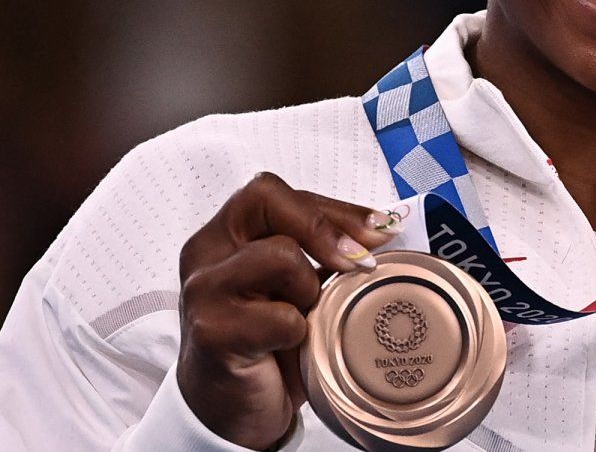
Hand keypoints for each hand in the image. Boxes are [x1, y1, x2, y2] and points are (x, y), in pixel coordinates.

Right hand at [176, 172, 401, 449]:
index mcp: (225, 233)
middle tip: (362, 262)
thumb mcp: (296, 285)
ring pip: (280, 255)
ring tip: (303, 316)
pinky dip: (299, 331)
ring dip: (309, 288)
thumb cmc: (269, 340)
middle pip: (268, 201)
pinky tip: (291, 345)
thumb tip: (387, 226)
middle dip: (326, 230)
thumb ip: (324, 252)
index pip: (273, 192)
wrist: (231, 410)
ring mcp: (203, 290)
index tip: (378, 230)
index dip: (331, 207)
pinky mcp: (211, 331)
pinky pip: (280, 315)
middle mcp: (205, 252)